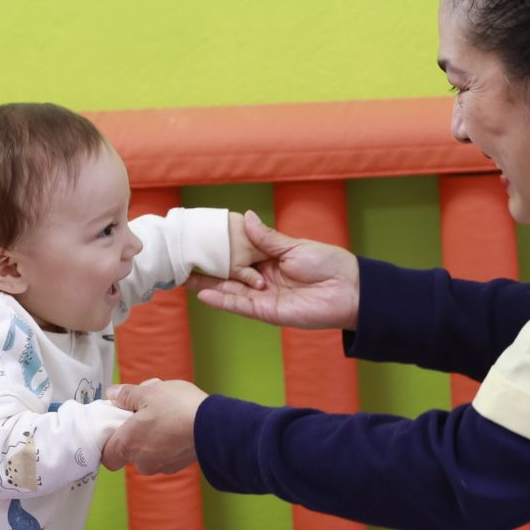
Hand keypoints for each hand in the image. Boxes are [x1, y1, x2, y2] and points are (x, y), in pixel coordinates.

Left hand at [100, 380, 207, 473]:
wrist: (214, 427)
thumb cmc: (177, 408)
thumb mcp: (148, 392)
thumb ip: (126, 394)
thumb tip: (112, 394)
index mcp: (127, 445)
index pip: (107, 456)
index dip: (110, 440)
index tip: (118, 424)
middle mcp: (141, 462)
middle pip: (129, 451)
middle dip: (134, 432)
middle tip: (144, 410)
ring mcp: (161, 466)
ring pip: (148, 452)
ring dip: (152, 437)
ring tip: (166, 414)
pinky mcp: (178, 465)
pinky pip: (165, 454)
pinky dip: (168, 442)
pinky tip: (178, 424)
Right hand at [189, 210, 359, 329]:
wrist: (349, 290)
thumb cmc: (328, 264)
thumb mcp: (294, 246)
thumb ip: (267, 238)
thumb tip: (246, 218)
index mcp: (269, 259)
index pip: (238, 253)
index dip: (219, 249)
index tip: (197, 241)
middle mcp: (262, 278)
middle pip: (227, 273)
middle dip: (205, 268)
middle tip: (180, 261)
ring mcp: (262, 296)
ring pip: (229, 290)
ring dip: (206, 285)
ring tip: (182, 278)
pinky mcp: (267, 312)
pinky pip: (240, 306)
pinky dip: (222, 300)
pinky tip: (203, 294)